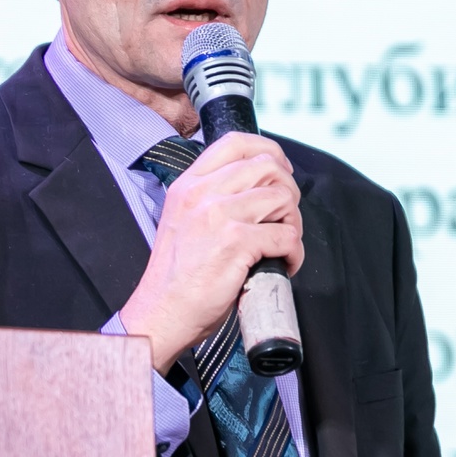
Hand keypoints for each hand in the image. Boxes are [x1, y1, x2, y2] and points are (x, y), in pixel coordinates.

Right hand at [118, 132, 302, 373]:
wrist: (161, 313)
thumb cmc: (175, 277)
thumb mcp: (183, 221)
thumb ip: (210, 199)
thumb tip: (255, 190)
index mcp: (189, 185)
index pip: (236, 143)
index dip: (269, 151)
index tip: (281, 172)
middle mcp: (202, 194)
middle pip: (267, 167)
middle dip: (288, 193)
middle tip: (285, 219)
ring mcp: (219, 215)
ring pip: (282, 199)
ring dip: (293, 224)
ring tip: (283, 245)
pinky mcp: (236, 242)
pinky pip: (286, 236)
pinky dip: (294, 253)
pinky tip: (283, 264)